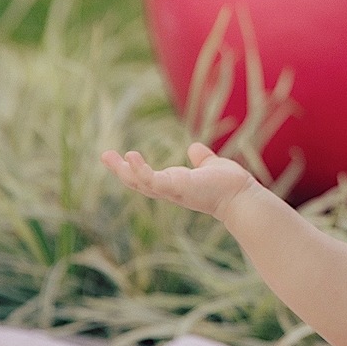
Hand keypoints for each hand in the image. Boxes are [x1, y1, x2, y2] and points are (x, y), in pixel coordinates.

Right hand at [100, 143, 254, 220]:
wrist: (242, 196)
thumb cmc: (228, 184)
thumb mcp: (210, 166)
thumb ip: (202, 159)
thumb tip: (194, 149)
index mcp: (175, 184)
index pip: (148, 178)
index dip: (133, 169)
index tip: (120, 156)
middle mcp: (170, 190)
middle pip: (138, 182)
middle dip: (120, 170)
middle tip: (104, 155)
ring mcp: (172, 190)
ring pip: (140, 183)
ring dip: (124, 171)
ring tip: (109, 156)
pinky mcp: (177, 188)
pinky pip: (154, 181)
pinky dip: (141, 171)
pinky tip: (131, 157)